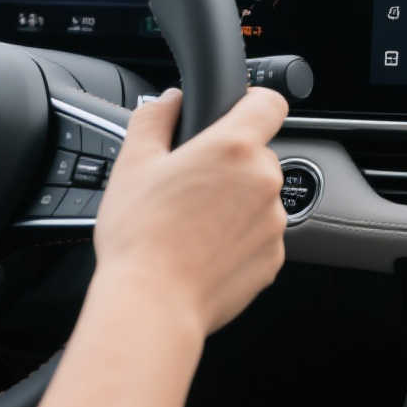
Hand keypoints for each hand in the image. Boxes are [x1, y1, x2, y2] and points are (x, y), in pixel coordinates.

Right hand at [91, 88, 290, 335]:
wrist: (152, 304)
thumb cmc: (140, 236)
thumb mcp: (132, 163)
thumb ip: (155, 118)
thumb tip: (169, 101)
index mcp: (234, 148)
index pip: (269, 103)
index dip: (252, 103)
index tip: (236, 112)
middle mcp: (264, 181)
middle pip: (257, 155)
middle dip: (229, 164)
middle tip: (189, 185)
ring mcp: (273, 223)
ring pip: (259, 197)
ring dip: (235, 202)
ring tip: (192, 223)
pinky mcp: (273, 259)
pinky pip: (259, 235)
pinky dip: (238, 238)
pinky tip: (203, 249)